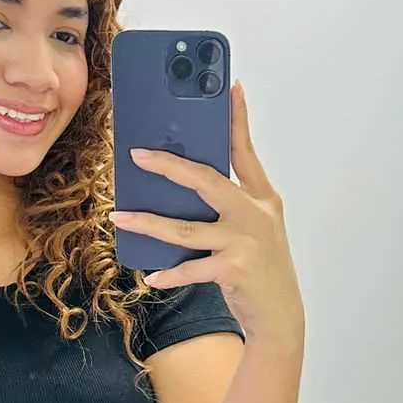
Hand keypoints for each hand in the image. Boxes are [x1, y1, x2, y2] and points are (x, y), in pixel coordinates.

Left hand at [110, 80, 304, 345]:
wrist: (280, 315)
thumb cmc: (260, 269)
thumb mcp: (252, 230)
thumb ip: (225, 207)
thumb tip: (177, 190)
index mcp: (262, 199)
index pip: (245, 151)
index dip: (237, 119)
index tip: (230, 87)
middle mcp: (256, 214)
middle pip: (207, 181)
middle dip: (170, 165)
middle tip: (138, 155)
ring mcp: (246, 242)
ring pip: (187, 228)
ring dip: (149, 223)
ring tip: (121, 217)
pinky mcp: (235, 269)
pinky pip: (192, 268)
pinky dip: (170, 274)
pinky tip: (152, 276)